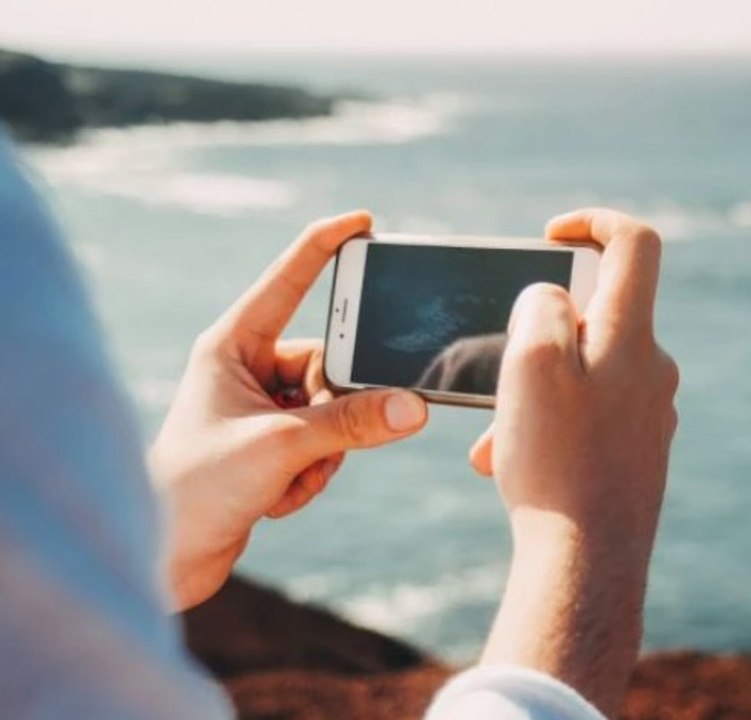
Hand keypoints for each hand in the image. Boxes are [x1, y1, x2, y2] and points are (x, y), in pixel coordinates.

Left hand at [150, 212, 427, 610]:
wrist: (165, 559)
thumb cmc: (197, 489)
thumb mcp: (283, 447)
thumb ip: (352, 423)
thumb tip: (414, 407)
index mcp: (232, 345)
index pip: (289, 281)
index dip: (327, 247)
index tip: (365, 222)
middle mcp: (247, 369)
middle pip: (331, 363)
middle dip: (336, 411)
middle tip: (314, 442)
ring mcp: (261, 408)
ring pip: (334, 411)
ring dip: (324, 453)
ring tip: (283, 480)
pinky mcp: (271, 445)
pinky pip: (325, 445)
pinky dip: (312, 475)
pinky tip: (275, 500)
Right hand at [471, 209, 678, 716]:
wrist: (587, 564)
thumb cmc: (556, 460)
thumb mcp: (530, 362)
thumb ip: (542, 307)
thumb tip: (554, 297)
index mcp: (632, 336)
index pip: (635, 244)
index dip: (593, 221)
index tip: (550, 234)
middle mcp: (653, 369)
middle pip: (598, 314)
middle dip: (537, 331)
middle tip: (498, 366)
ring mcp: (649, 413)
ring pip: (582, 374)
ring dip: (531, 391)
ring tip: (495, 437)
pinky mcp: (638, 451)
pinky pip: (588, 418)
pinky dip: (548, 426)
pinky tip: (510, 464)